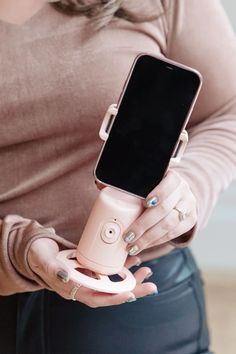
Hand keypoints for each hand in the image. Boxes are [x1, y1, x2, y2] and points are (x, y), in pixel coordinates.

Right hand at [27, 238, 156, 307]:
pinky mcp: (92, 267)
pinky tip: (132, 259)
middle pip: (111, 293)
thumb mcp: (43, 260)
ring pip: (114, 282)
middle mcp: (84, 286)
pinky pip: (110, 270)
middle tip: (150, 286)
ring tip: (146, 271)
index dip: (114, 298)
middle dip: (132, 290)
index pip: (97, 298)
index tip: (131, 294)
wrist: (38, 250)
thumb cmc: (39, 256)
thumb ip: (53, 268)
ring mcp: (89, 277)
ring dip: (131, 279)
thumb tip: (65, 276)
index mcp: (73, 288)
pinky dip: (122, 266)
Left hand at [123, 170, 196, 254]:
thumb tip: (100, 183)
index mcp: (172, 177)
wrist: (177, 196)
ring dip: (149, 238)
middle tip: (128, 235)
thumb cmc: (155, 188)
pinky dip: (156, 242)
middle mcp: (183, 191)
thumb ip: (127, 182)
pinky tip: (143, 245)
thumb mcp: (146, 181)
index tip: (145, 203)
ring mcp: (189, 206)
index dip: (158, 193)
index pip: (168, 183)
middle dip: (144, 224)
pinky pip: (173, 234)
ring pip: (169, 224)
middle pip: (165, 208)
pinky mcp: (190, 221)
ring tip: (132, 246)